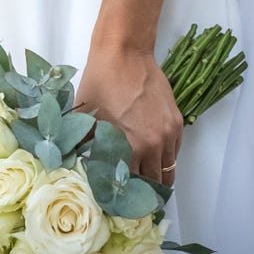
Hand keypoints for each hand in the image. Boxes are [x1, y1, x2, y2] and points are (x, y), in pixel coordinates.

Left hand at [75, 43, 183, 186]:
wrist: (124, 52)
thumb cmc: (100, 82)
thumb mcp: (86, 117)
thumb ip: (85, 145)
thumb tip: (77, 166)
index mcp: (130, 147)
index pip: (131, 185)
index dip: (124, 196)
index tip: (118, 201)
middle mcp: (154, 145)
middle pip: (153, 183)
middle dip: (143, 192)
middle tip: (132, 197)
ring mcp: (168, 133)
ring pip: (168, 170)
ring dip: (158, 178)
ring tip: (146, 182)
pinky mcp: (176, 121)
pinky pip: (175, 151)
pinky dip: (166, 158)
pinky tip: (154, 158)